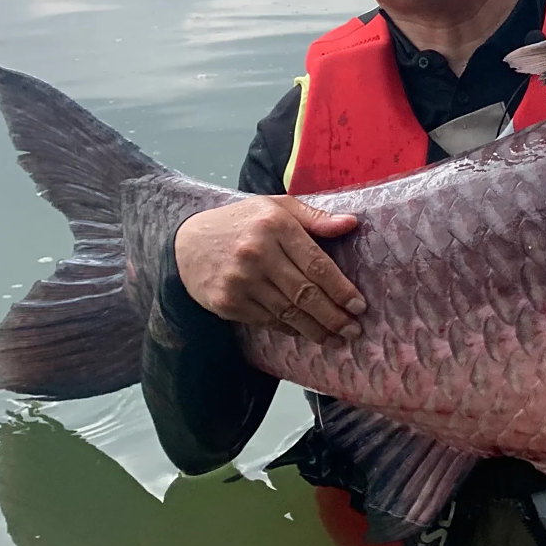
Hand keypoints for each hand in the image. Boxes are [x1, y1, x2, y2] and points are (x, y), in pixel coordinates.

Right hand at [173, 196, 366, 343]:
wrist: (185, 243)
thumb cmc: (241, 222)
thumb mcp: (276, 206)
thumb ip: (314, 217)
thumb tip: (351, 224)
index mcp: (275, 226)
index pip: (317, 264)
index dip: (341, 289)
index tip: (360, 305)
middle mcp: (257, 254)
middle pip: (305, 294)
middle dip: (334, 316)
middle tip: (354, 330)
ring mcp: (240, 281)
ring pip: (288, 313)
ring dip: (316, 330)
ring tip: (338, 339)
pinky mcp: (227, 302)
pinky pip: (268, 321)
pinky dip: (291, 330)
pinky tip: (307, 334)